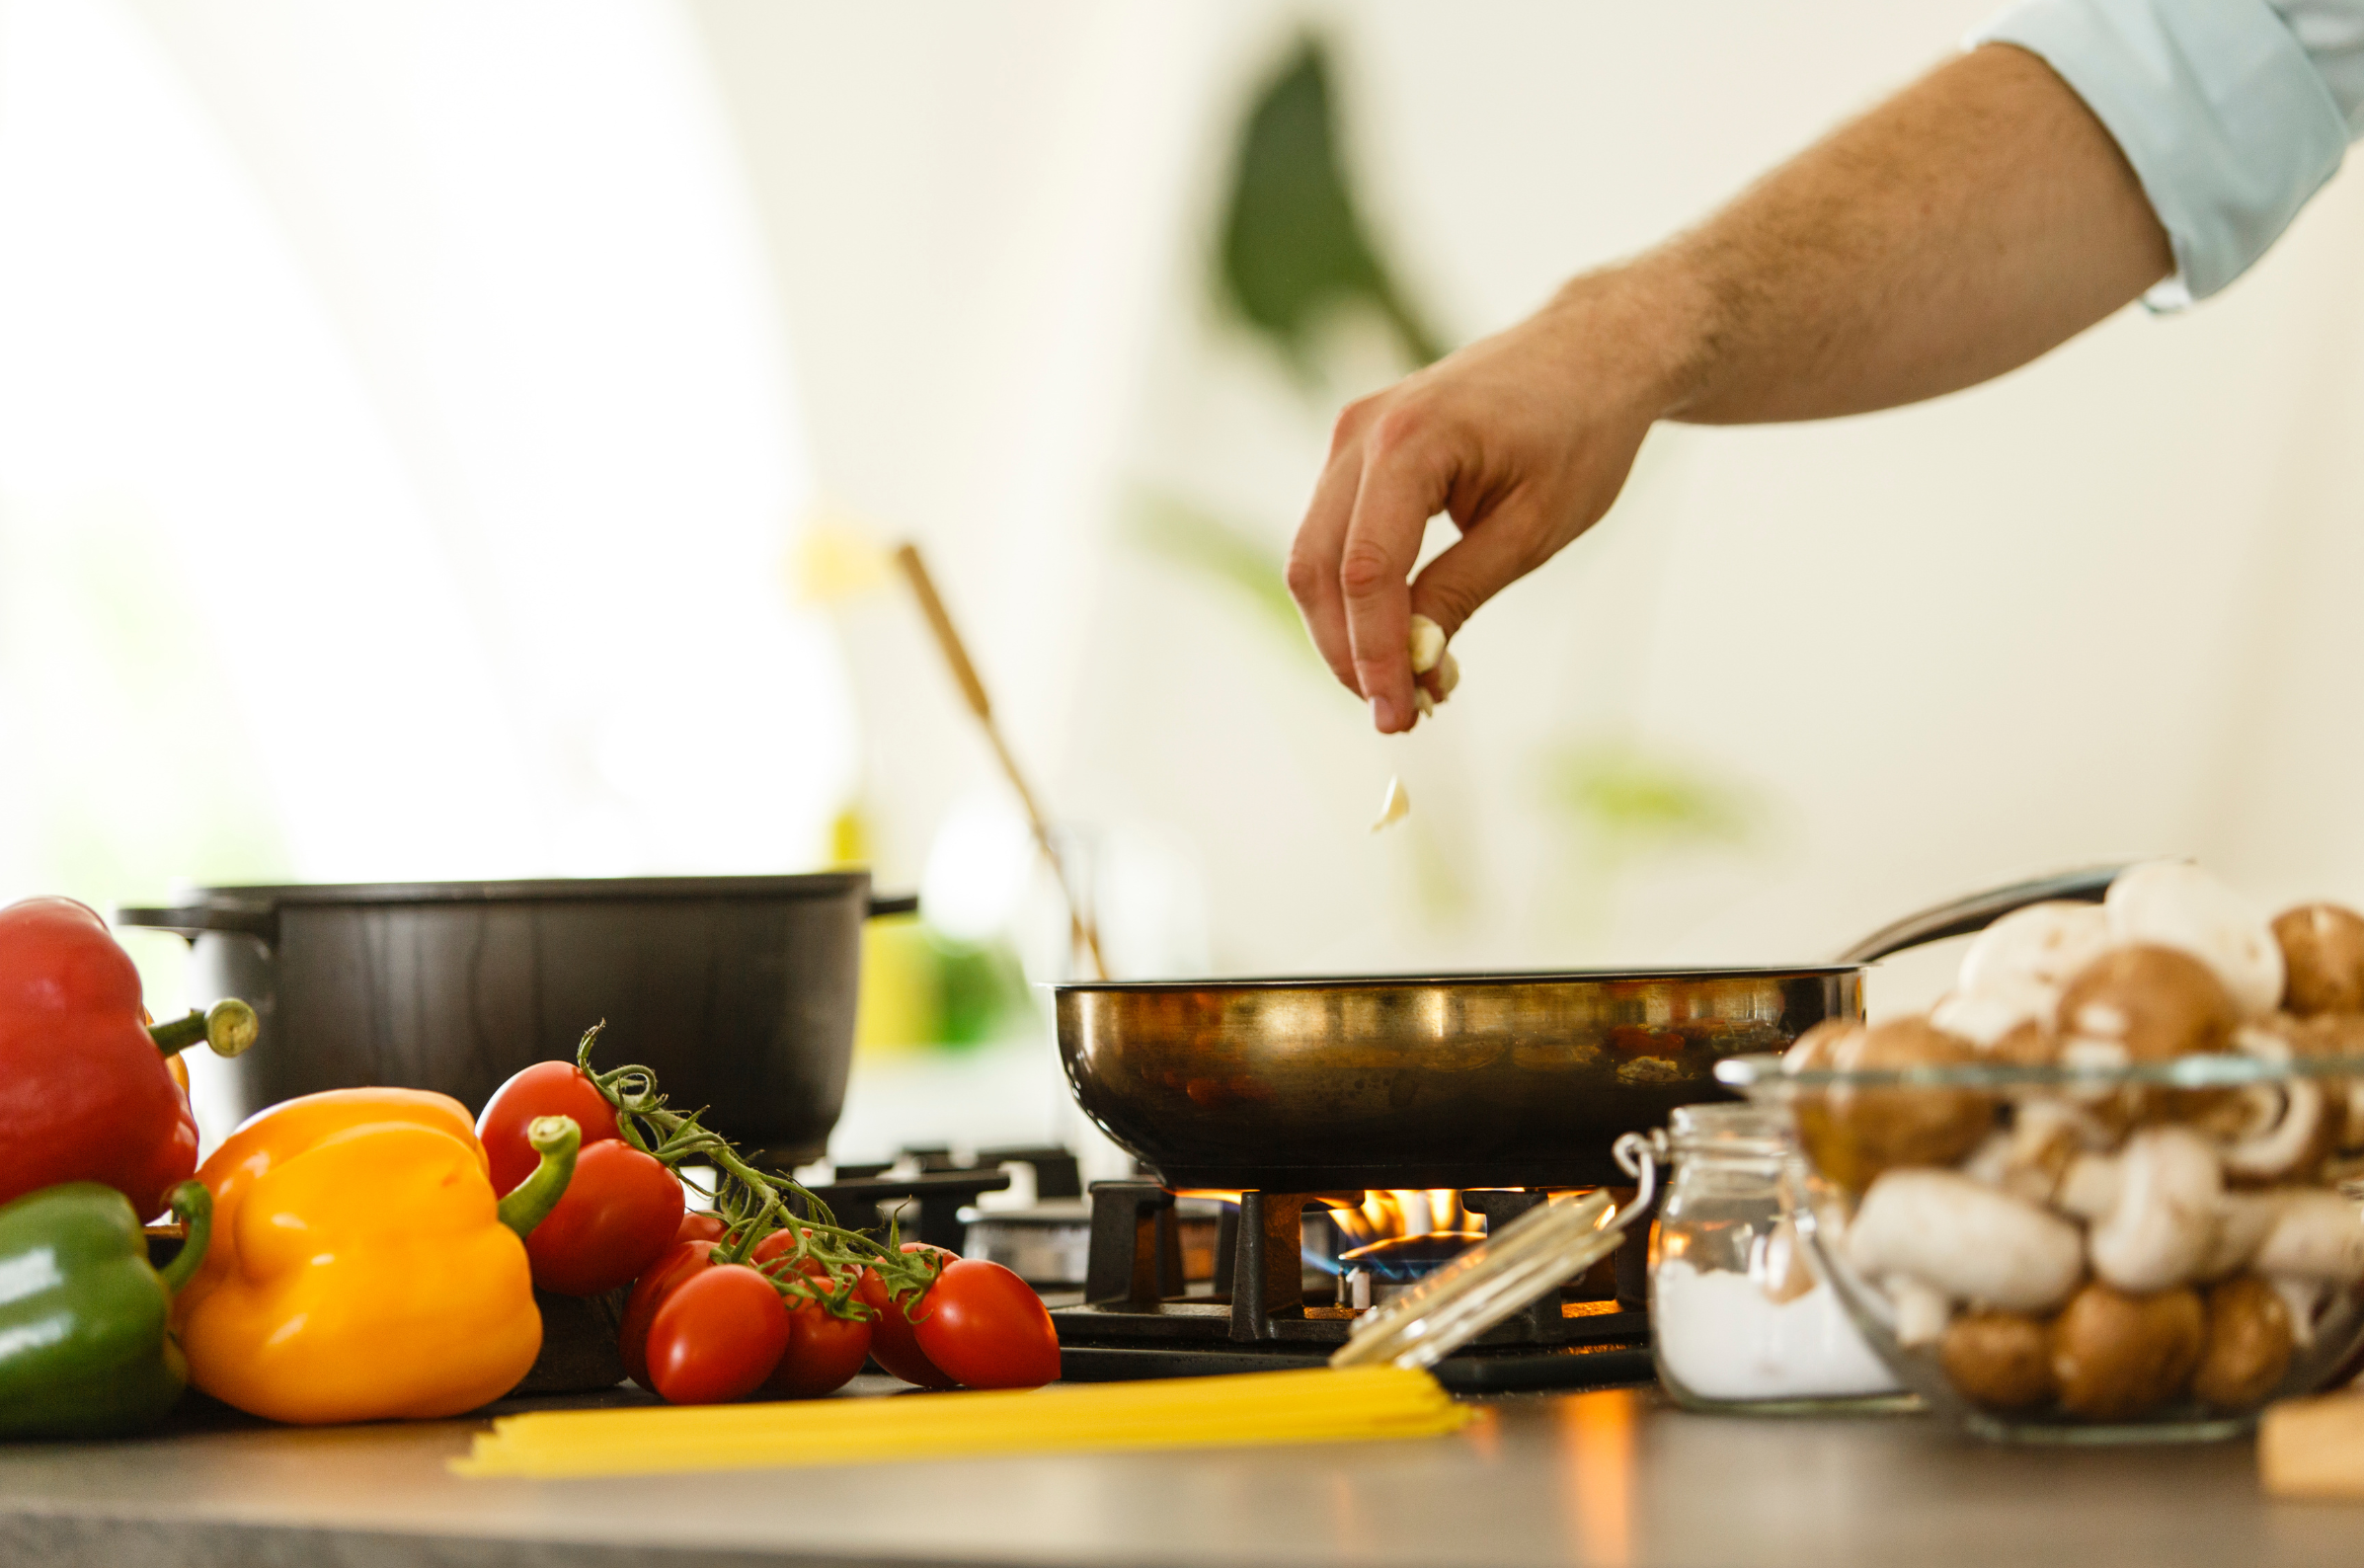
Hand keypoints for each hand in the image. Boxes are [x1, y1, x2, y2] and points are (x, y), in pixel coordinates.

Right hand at [1286, 269, 1687, 732]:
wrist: (1590, 353)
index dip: (1375, 654)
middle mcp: (1362, 432)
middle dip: (1349, 653)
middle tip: (1398, 715)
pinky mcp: (1356, 450)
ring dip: (1347, 631)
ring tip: (1403, 686)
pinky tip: (1399, 637)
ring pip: (1315, 558)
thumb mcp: (1533, 529)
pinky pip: (1334, 535)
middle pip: (1320, 569)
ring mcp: (1350, 436)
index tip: (1399, 717)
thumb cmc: (1578, 433)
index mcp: (1410, 441)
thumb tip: (1413, 668)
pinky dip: (1357, 594)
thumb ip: (1460, 593)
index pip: (1368, 571)